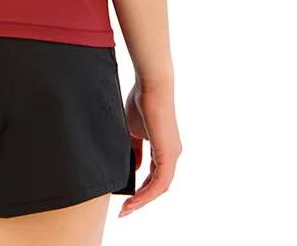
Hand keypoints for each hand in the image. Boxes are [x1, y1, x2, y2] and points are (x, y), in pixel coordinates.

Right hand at [118, 80, 181, 216]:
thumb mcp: (134, 131)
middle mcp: (171, 154)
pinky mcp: (169, 154)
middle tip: (125, 210)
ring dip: (143, 200)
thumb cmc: (141, 102)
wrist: (151, 86)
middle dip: (140, 199)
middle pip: (157, 186)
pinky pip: (160, 182)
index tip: (126, 197)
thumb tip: (134, 168)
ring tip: (127, 209)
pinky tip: (134, 199)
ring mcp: (172, 155)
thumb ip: (135, 150)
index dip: (140, 188)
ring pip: (159, 187)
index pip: (153, 175)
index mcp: (163, 148)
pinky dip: (147, 193)